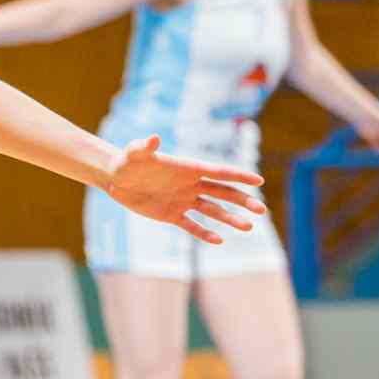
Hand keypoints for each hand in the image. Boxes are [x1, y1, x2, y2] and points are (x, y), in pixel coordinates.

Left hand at [106, 135, 267, 244]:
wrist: (116, 177)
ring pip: (212, 211)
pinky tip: (219, 240)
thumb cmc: (127, 160)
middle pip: (222, 192)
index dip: (238, 175)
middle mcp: (190, 184)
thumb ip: (145, 147)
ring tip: (248, 227)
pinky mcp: (172, 214)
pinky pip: (192, 225)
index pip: (218, 171)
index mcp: (188, 168)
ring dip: (230, 218)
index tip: (258, 180)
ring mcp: (183, 200)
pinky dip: (204, 233)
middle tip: (262, 210)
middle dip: (242, 200)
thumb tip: (154, 138)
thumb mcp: (135, 153)